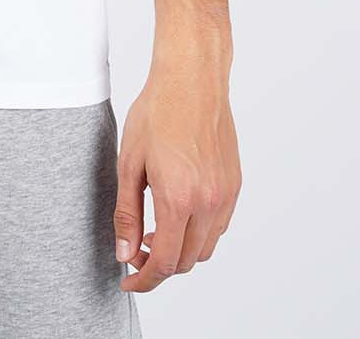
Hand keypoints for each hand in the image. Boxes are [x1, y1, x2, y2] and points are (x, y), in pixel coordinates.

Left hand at [113, 66, 240, 292]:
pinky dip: (199, 233)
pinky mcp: (235, 185)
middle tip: (135, 252)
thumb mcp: (129, 162)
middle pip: (186, 261)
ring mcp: (225, 195)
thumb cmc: (156, 112)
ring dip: (181, 251)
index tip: (128, 280)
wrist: (192, 80)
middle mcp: (208, 202)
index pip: (164, 262)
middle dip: (159, 267)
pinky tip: (179, 214)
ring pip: (205, 247)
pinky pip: (219, 226)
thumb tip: (124, 252)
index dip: (144, 279)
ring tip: (154, 233)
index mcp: (178, 199)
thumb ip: (126, 212)